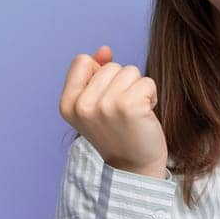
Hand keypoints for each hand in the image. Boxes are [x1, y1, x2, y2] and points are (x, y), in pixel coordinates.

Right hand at [58, 45, 167, 178]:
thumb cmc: (118, 133)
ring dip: (138, 90)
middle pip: (110, 66)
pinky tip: (145, 116)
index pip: (82, 61)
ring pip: (130, 71)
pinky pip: (146, 82)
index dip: (99, 75)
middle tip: (122, 113)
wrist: (134, 169)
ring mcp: (105, 106)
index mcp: (68, 104)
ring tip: (134, 114)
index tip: (105, 101)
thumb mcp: (97, 104)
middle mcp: (83, 105)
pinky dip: (151, 96)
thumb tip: (105, 50)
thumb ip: (96, 74)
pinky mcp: (129, 107)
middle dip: (122, 84)